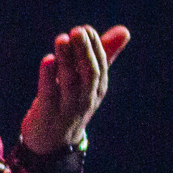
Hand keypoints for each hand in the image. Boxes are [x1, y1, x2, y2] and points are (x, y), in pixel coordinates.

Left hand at [19, 24, 129, 153]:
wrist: (51, 143)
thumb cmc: (70, 103)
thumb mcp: (87, 81)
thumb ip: (103, 55)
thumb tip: (125, 31)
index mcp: (97, 89)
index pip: (100, 66)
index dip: (95, 47)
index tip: (86, 29)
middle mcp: (86, 99)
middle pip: (89, 74)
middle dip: (84, 51)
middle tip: (77, 31)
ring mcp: (67, 108)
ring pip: (70, 82)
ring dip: (66, 60)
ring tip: (61, 39)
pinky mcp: (47, 114)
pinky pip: (49, 94)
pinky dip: (48, 77)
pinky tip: (47, 60)